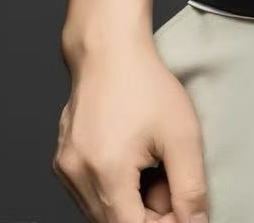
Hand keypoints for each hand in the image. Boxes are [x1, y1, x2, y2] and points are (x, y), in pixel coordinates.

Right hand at [54, 28, 207, 222]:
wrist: (109, 49)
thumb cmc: (146, 83)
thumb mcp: (182, 134)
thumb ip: (190, 187)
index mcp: (106, 172)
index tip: (181, 210)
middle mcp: (78, 176)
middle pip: (115, 222)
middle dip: (148, 213)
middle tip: (170, 178)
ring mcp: (66, 169)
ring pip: (101, 210)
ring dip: (131, 202)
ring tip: (152, 163)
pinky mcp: (64, 162)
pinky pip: (90, 193)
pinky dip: (114, 188)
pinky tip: (133, 159)